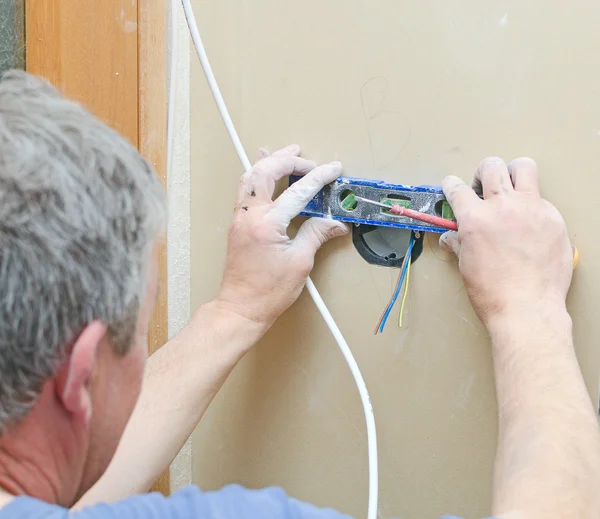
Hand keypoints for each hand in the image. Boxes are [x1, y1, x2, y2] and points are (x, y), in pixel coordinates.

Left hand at [216, 144, 348, 326]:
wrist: (240, 307)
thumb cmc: (269, 291)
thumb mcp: (300, 263)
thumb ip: (316, 234)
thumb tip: (336, 222)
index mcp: (266, 224)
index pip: (297, 191)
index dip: (318, 177)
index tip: (334, 169)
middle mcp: (249, 215)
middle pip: (266, 172)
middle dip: (289, 161)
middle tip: (310, 161)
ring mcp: (239, 218)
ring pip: (250, 177)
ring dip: (270, 162)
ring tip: (288, 154)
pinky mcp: (238, 224)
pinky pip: (244, 190)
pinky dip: (256, 175)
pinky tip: (261, 166)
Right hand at [440, 157, 572, 325]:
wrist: (527, 309)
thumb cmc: (494, 292)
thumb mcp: (466, 265)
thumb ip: (458, 243)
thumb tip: (450, 238)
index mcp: (475, 219)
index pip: (457, 188)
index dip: (451, 186)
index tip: (453, 187)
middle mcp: (502, 207)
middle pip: (491, 167)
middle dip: (482, 173)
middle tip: (483, 187)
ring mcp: (531, 209)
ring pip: (523, 167)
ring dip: (512, 173)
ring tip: (510, 188)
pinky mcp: (554, 219)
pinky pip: (542, 199)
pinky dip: (532, 206)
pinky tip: (529, 224)